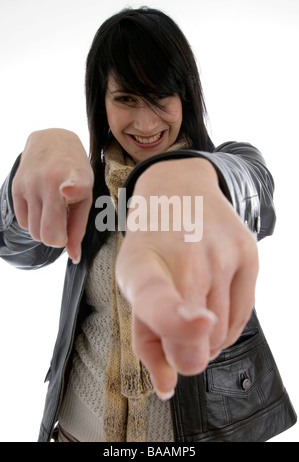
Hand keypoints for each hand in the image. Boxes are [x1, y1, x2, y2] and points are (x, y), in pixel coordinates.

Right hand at [12, 129, 93, 262]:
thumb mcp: (85, 197)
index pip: (73, 185)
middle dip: (57, 238)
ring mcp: (29, 183)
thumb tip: (73, 258)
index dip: (71, 188)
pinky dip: (33, 221)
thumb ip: (78, 228)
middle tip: (64, 224)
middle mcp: (49, 180)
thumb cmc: (75, 174)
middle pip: (47, 235)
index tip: (66, 189)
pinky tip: (41, 204)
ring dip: (44, 229)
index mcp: (76, 179)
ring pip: (34, 233)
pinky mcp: (15, 187)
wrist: (52, 140)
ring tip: (53, 211)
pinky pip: (24, 222)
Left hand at [116, 158, 258, 398]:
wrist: (179, 191)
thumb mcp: (132, 286)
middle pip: (197, 340)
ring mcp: (223, 251)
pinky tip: (212, 302)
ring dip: (205, 337)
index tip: (199, 322)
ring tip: (192, 301)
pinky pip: (243, 319)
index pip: (156, 295)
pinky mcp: (250, 252)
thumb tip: (168, 387)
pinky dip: (225, 326)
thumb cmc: (152, 248)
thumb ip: (146, 341)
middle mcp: (186, 254)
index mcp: (141, 264)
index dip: (177, 317)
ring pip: (221, 336)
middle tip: (173, 325)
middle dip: (184, 350)